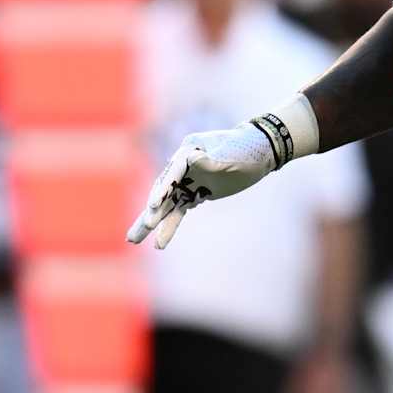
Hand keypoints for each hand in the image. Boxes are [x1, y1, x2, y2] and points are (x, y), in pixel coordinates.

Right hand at [127, 123, 278, 248]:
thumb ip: (212, 160)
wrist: (260, 152)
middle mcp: (183, 165)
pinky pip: (177, 211)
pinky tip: (158, 243)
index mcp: (190, 149)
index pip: (174, 170)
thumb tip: (192, 156)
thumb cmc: (246, 149)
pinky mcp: (193, 193)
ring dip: (152, 221)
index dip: (164, 187)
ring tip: (132, 240)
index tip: (155, 204)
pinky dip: (169, 225)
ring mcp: (187, 180)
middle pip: (164, 188)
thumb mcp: (232, 154)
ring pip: (166, 203)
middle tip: (145, 225)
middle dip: (153, 208)